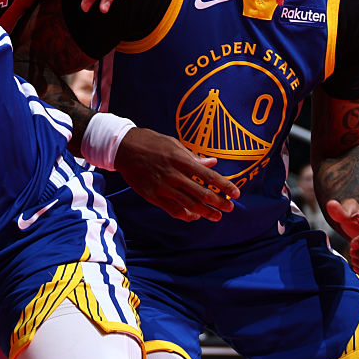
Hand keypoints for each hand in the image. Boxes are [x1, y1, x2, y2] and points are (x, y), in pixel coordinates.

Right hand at [114, 127, 238, 221]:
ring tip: (216, 216)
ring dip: (205, 212)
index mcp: (179, 159)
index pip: (207, 175)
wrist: (122, 148)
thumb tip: (212, 163)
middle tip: (230, 208)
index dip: (224, 185)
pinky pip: (173, 210)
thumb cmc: (150, 142)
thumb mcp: (173, 143)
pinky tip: (194, 216)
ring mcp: (162, 186)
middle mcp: (172, 174)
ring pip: (189, 204)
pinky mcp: (152, 195)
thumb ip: (193, 157)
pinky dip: (186, 215)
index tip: (236, 193)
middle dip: (218, 202)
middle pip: (201, 193)